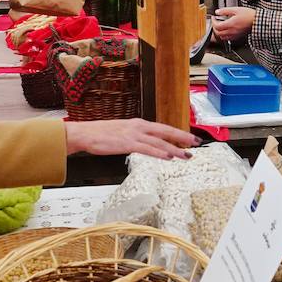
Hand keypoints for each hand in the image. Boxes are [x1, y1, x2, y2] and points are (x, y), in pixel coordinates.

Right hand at [67, 119, 197, 158]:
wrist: (84, 134)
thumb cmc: (100, 135)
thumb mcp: (122, 133)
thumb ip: (136, 138)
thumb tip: (146, 145)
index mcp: (138, 124)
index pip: (163, 128)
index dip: (178, 133)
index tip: (190, 138)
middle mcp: (139, 127)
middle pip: (166, 132)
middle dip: (183, 137)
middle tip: (197, 142)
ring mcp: (133, 134)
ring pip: (159, 142)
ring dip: (175, 149)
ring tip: (187, 154)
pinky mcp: (127, 143)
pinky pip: (147, 149)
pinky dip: (159, 153)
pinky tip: (169, 157)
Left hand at [212, 7, 255, 42]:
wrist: (257, 21)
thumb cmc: (249, 15)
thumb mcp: (236, 9)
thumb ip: (225, 11)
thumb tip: (217, 12)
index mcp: (231, 24)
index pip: (217, 26)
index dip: (213, 21)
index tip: (214, 18)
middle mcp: (232, 31)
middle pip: (218, 33)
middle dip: (215, 27)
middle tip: (216, 22)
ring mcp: (234, 35)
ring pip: (222, 37)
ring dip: (219, 32)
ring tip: (220, 26)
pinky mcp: (237, 37)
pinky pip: (228, 38)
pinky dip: (224, 35)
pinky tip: (226, 30)